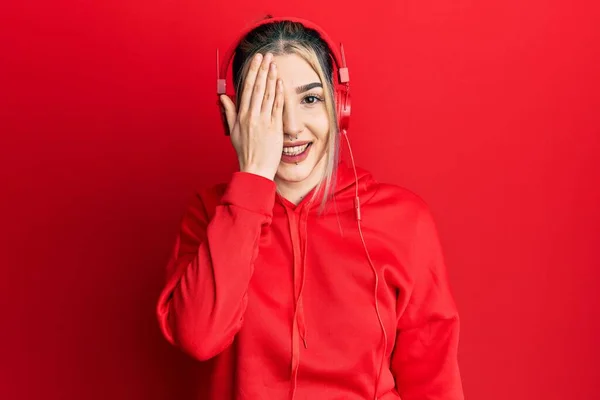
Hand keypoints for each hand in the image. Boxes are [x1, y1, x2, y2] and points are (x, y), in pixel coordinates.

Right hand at [219, 52, 284, 180]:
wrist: (255, 169)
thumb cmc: (245, 152)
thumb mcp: (234, 131)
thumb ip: (230, 112)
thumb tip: (223, 97)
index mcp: (242, 116)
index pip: (247, 88)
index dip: (252, 72)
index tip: (256, 60)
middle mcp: (252, 116)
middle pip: (258, 87)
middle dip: (262, 69)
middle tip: (267, 55)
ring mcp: (264, 121)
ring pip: (268, 95)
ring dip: (272, 77)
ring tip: (274, 64)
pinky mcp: (275, 128)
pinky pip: (278, 107)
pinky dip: (279, 94)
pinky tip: (281, 82)